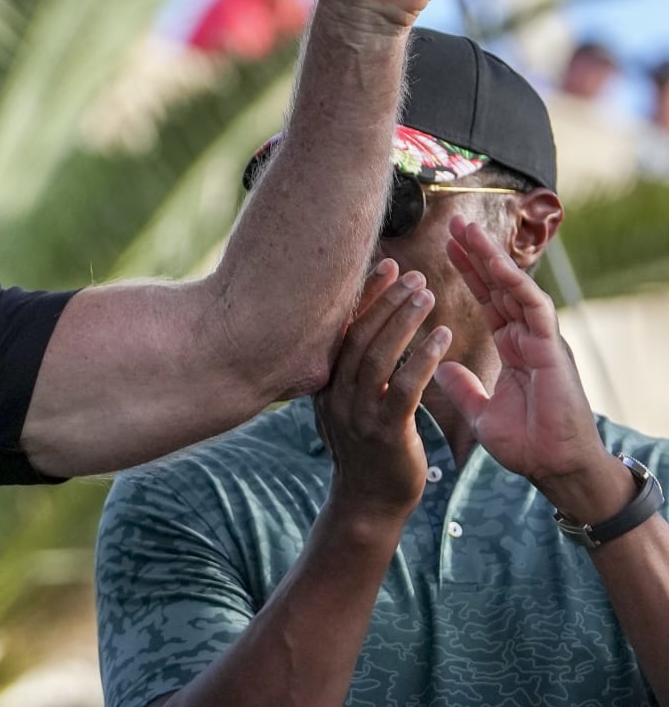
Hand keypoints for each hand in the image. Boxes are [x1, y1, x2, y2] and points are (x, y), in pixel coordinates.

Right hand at [315, 260, 448, 525]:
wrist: (369, 503)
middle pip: (358, 335)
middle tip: (414, 273)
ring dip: (403, 320)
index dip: (365, 296)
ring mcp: (357, 413)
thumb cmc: (367, 448)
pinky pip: (404, 387)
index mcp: (326, 382)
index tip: (387, 265)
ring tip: (428, 294)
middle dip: (386, 300)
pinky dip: (422, 358)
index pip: (343, 328)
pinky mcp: (385, 432)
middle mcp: (335, 393)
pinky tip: (443, 337)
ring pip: (377, 356)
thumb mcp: (350, 403)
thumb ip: (354, 369)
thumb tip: (364, 327)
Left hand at [433, 218, 632, 522]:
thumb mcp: (481, 411)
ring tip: (468, 230)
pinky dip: (515, 284)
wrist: (555, 469)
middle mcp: (528, 337)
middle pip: (500, 284)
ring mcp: (542, 340)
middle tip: (453, 221)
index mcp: (513, 347)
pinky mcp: (552, 349)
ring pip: (515, 287)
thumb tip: (440, 366)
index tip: (446, 246)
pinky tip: (496, 264)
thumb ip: (462, 387)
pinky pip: (533, 308)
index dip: (468, 272)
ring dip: (492, 257)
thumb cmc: (526, 444)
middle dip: (477, 252)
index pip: (487, 299)